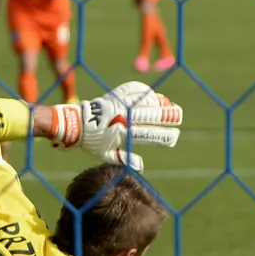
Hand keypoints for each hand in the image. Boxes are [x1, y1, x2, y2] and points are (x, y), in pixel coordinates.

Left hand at [47, 80, 182, 170]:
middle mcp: (122, 117)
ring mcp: (119, 104)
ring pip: (144, 100)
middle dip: (167, 116)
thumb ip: (124, 159)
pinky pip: (133, 89)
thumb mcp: (106, 154)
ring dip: (159, 102)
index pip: (149, 134)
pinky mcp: (114, 95)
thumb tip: (141, 166)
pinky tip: (152, 95)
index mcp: (122, 133)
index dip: (164, 135)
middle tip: (179, 115)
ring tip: (168, 105)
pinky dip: (144, 91)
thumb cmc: (91, 142)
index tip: (174, 136)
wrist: (75, 124)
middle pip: (150, 115)